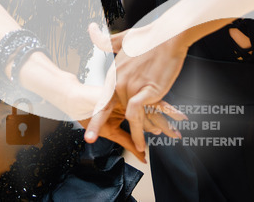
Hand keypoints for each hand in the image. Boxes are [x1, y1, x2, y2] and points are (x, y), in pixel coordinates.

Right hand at [63, 78, 182, 162]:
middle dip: (168, 125)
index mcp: (130, 105)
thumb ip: (128, 141)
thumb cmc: (89, 113)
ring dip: (164, 123)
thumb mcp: (111, 131)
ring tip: (175, 133)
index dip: (165, 121)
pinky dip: (149, 117)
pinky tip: (158, 127)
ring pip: (150, 110)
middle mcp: (132, 100)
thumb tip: (144, 157)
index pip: (151, 113)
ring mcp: (128, 96)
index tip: (176, 129)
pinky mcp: (123, 95)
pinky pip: (139, 106)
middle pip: (154, 112)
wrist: (74, 100)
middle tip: (179, 135)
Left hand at [84, 24, 188, 158]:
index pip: (103, 101)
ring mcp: (131, 87)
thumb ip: (106, 41)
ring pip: (131, 117)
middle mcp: (119, 82)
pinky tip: (144, 142)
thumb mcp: (123, 39)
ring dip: (139, 134)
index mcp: (114, 74)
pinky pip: (138, 116)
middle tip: (140, 144)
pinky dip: (140, 130)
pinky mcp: (146, 91)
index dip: (96, 120)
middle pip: (122, 112)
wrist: (168, 36)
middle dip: (133, 127)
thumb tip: (91, 29)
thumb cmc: (150, 37)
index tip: (89, 136)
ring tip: (141, 149)